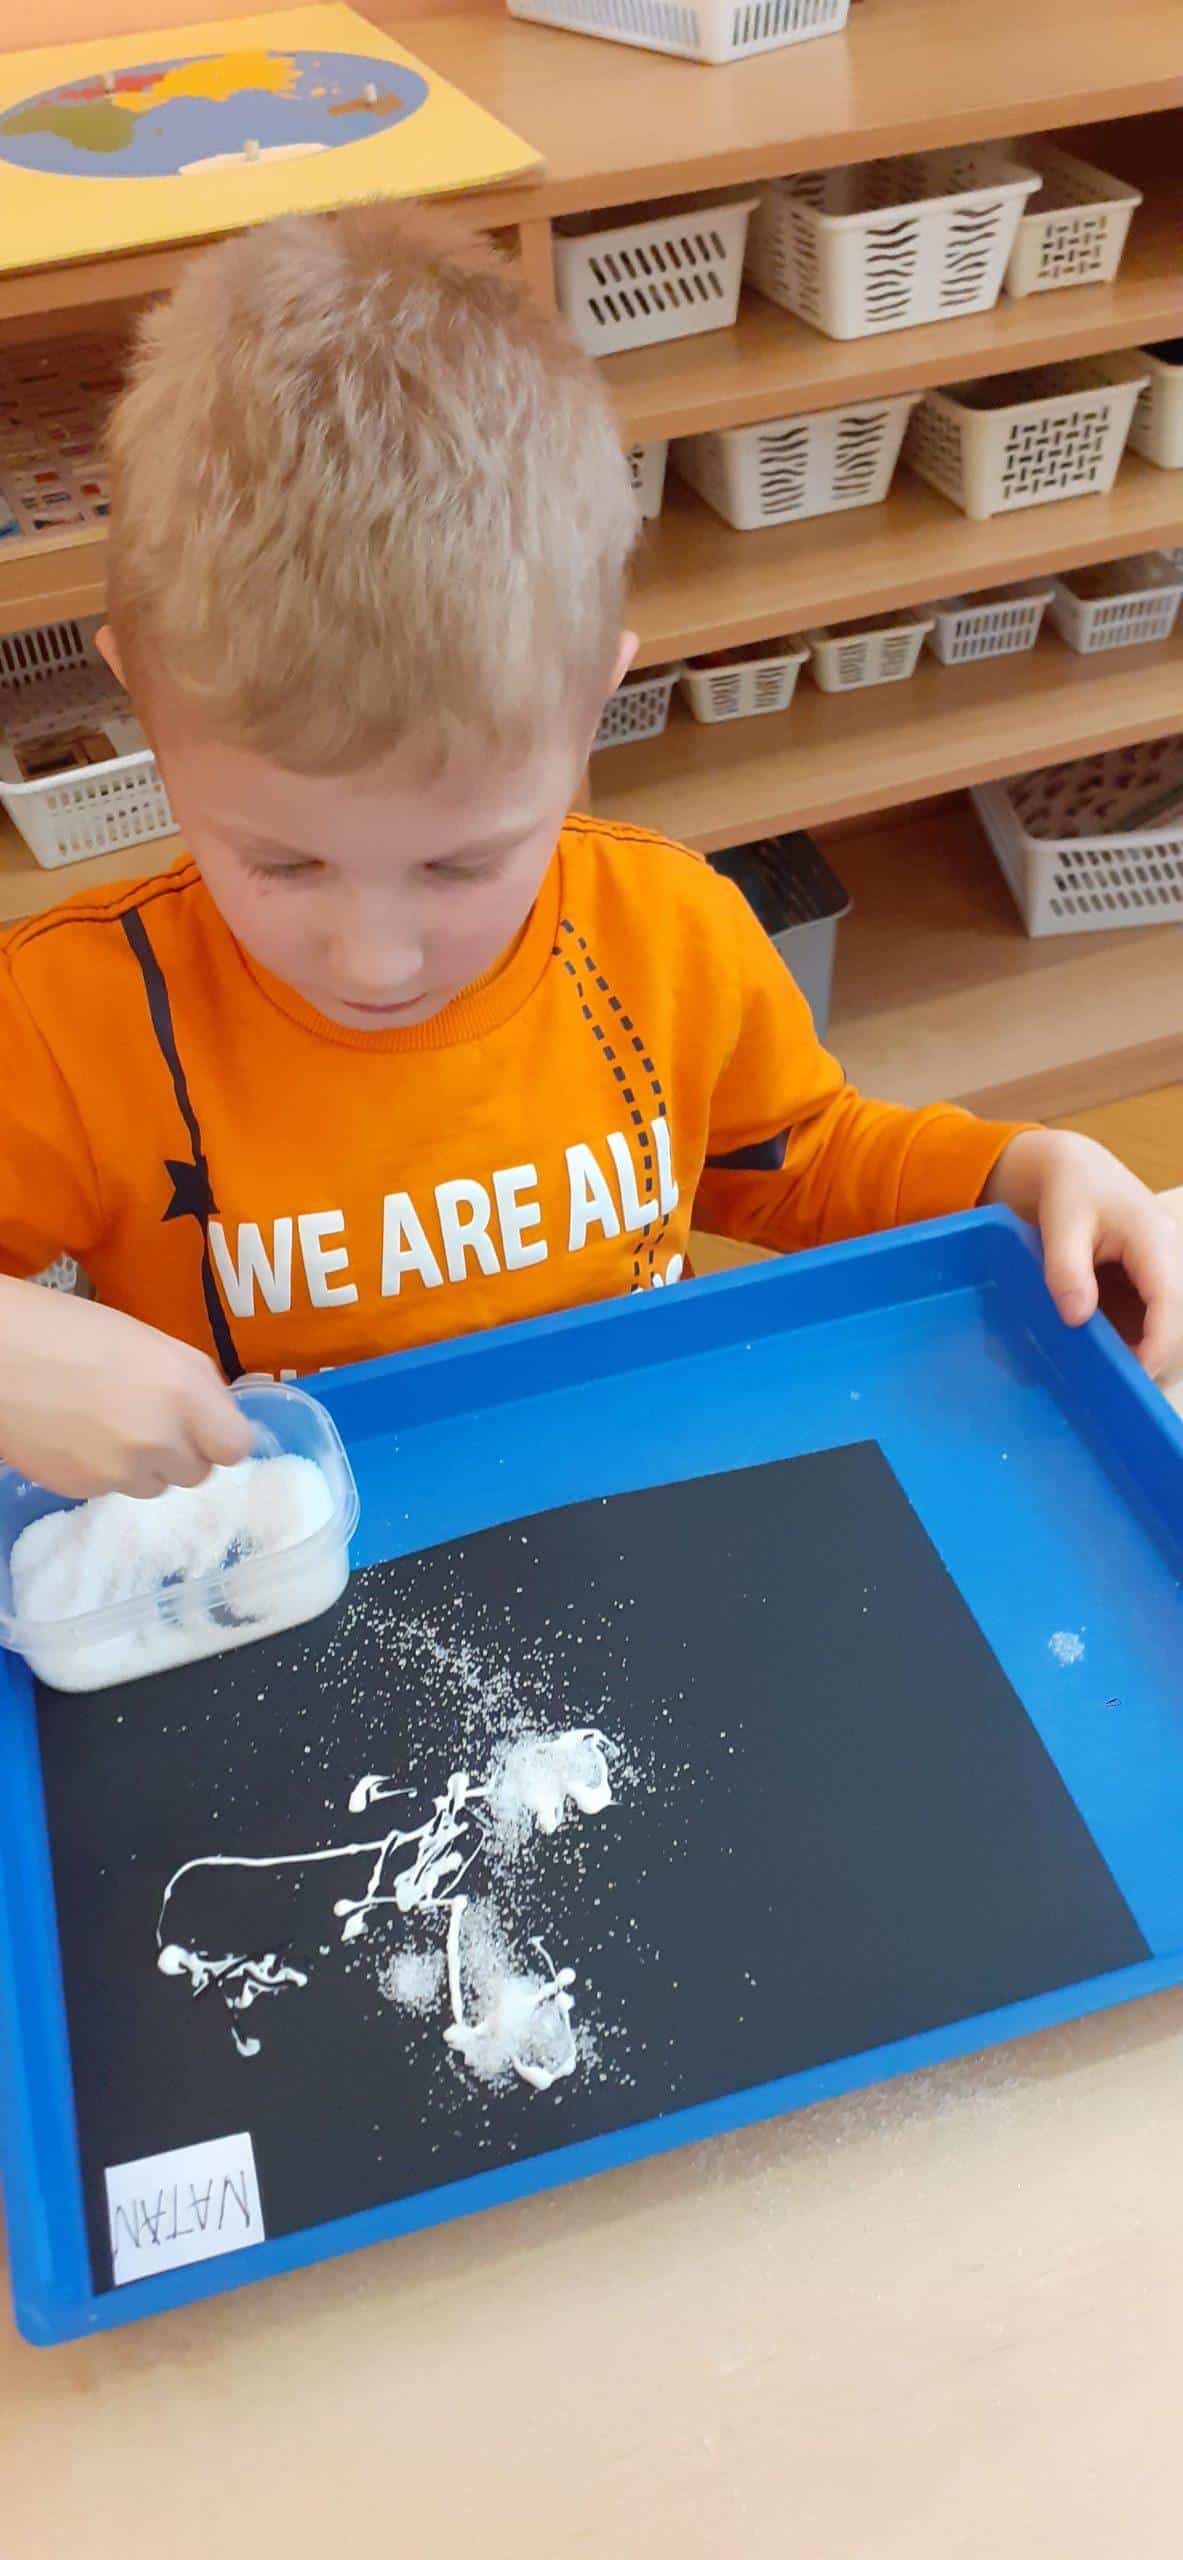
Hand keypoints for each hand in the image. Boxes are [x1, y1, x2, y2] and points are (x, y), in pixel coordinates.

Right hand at [0, 1278, 252, 1498]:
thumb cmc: (71, 1330)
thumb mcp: (151, 1342)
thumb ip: (193, 1384)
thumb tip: (216, 1417)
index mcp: (184, 1392)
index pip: (235, 1448)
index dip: (219, 1437)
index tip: (202, 1425)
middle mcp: (161, 1440)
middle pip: (197, 1472)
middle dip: (180, 1451)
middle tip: (146, 1419)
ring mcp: (120, 1472)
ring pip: (154, 1484)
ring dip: (142, 1464)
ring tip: (104, 1425)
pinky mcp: (84, 1490)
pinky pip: (112, 1489)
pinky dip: (102, 1470)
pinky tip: (76, 1436)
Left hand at [982, 1129, 1182, 1378]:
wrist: (1081, 1173)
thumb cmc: (1071, 1194)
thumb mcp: (1060, 1226)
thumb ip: (1065, 1270)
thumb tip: (1077, 1319)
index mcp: (1155, 1238)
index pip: (1171, 1298)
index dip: (1160, 1342)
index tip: (1138, 1374)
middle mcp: (1177, 1255)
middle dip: (1161, 1355)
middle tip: (1119, 1385)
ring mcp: (1175, 1270)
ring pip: (1180, 1323)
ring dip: (1155, 1351)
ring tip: (1116, 1374)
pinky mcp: (1165, 1283)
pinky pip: (1165, 1319)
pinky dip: (1147, 1341)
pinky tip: (1116, 1354)